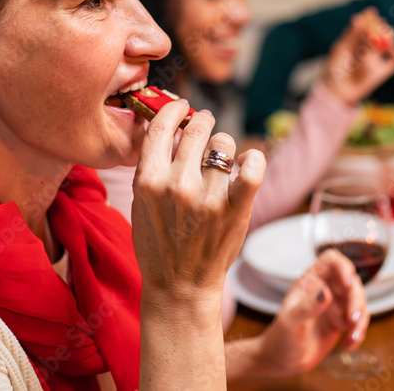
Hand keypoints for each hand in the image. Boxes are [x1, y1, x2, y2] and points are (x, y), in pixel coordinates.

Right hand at [132, 99, 265, 303]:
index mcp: (149, 181)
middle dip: (203, 120)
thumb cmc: (158, 245)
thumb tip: (164, 127)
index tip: (180, 106)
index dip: (173, 109)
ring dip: (223, 146)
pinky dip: (253, 160)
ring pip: (224, 144)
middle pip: (197, 129)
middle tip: (205, 123)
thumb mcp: (139, 204)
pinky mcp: (235, 210)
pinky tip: (247, 163)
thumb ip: (150, 166)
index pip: (162, 126)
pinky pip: (253, 169)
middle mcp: (178, 185)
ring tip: (221, 158)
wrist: (179, 288)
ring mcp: (209, 198)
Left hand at [249, 249, 368, 378]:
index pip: (330, 260)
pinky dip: (358, 333)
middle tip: (353, 320)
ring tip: (352, 337)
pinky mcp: (341, 322)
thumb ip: (307, 307)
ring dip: (361, 319)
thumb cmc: (280, 339)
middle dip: (357, 300)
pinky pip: (359, 322)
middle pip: (351, 282)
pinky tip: (347, 345)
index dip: (343, 266)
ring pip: (359, 302)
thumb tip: (326, 293)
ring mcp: (334, 306)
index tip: (348, 282)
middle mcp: (324, 290)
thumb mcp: (290, 322)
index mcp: (309, 282)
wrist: (282, 362)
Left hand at [322, 8, 393, 106]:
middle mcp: (369, 47)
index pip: (367, 26)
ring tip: (384, 37)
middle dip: (381, 27)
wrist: (337, 90)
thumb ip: (351, 35)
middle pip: (379, 33)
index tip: (373, 12)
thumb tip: (359, 18)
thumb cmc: (335, 69)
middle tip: (381, 23)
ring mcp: (377, 58)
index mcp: (357, 40)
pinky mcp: (383, 71)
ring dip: (388, 39)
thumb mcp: (341, 49)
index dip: (371, 18)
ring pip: (387, 45)